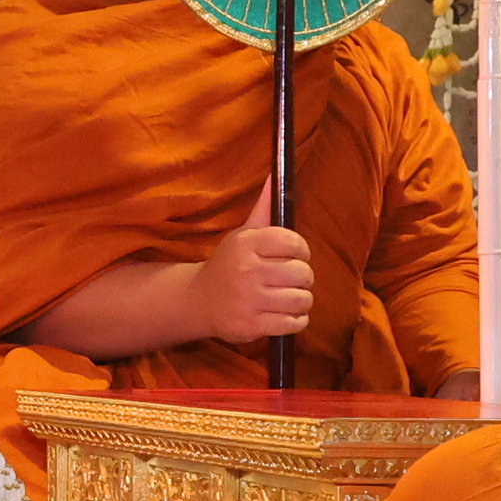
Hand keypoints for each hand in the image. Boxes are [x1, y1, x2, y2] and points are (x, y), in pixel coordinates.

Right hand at [196, 186, 315, 342]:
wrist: (198, 301)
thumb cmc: (228, 265)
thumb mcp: (242, 234)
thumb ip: (264, 208)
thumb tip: (278, 174)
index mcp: (247, 244)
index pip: (294, 244)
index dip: (302, 251)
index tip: (295, 256)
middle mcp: (248, 270)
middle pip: (302, 273)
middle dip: (303, 278)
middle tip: (292, 280)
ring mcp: (249, 300)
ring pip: (301, 300)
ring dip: (301, 301)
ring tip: (290, 298)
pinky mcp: (251, 326)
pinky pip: (293, 323)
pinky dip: (296, 321)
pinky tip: (285, 315)